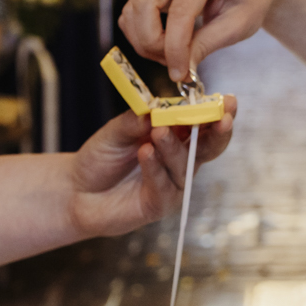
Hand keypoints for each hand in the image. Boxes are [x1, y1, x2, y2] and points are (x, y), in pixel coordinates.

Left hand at [67, 95, 237, 238]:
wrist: (77, 190)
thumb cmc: (101, 158)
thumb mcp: (115, 132)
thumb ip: (135, 121)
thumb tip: (156, 110)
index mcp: (175, 137)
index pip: (203, 124)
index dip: (217, 112)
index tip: (228, 100)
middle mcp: (179, 160)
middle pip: (209, 148)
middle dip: (218, 132)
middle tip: (221, 118)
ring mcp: (172, 184)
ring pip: (184, 165)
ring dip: (173, 147)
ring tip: (158, 131)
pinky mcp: (159, 205)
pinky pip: (163, 185)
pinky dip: (155, 168)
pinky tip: (145, 153)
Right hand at [121, 0, 288, 78]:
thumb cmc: (249, 1)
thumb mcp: (237, 27)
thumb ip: (206, 45)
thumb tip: (180, 70)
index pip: (179, 12)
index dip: (175, 48)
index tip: (180, 74)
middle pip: (143, 6)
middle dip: (152, 43)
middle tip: (174, 65)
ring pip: (132, 11)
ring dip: (145, 42)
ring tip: (173, 57)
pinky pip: (132, 14)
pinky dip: (140, 35)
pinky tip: (165, 46)